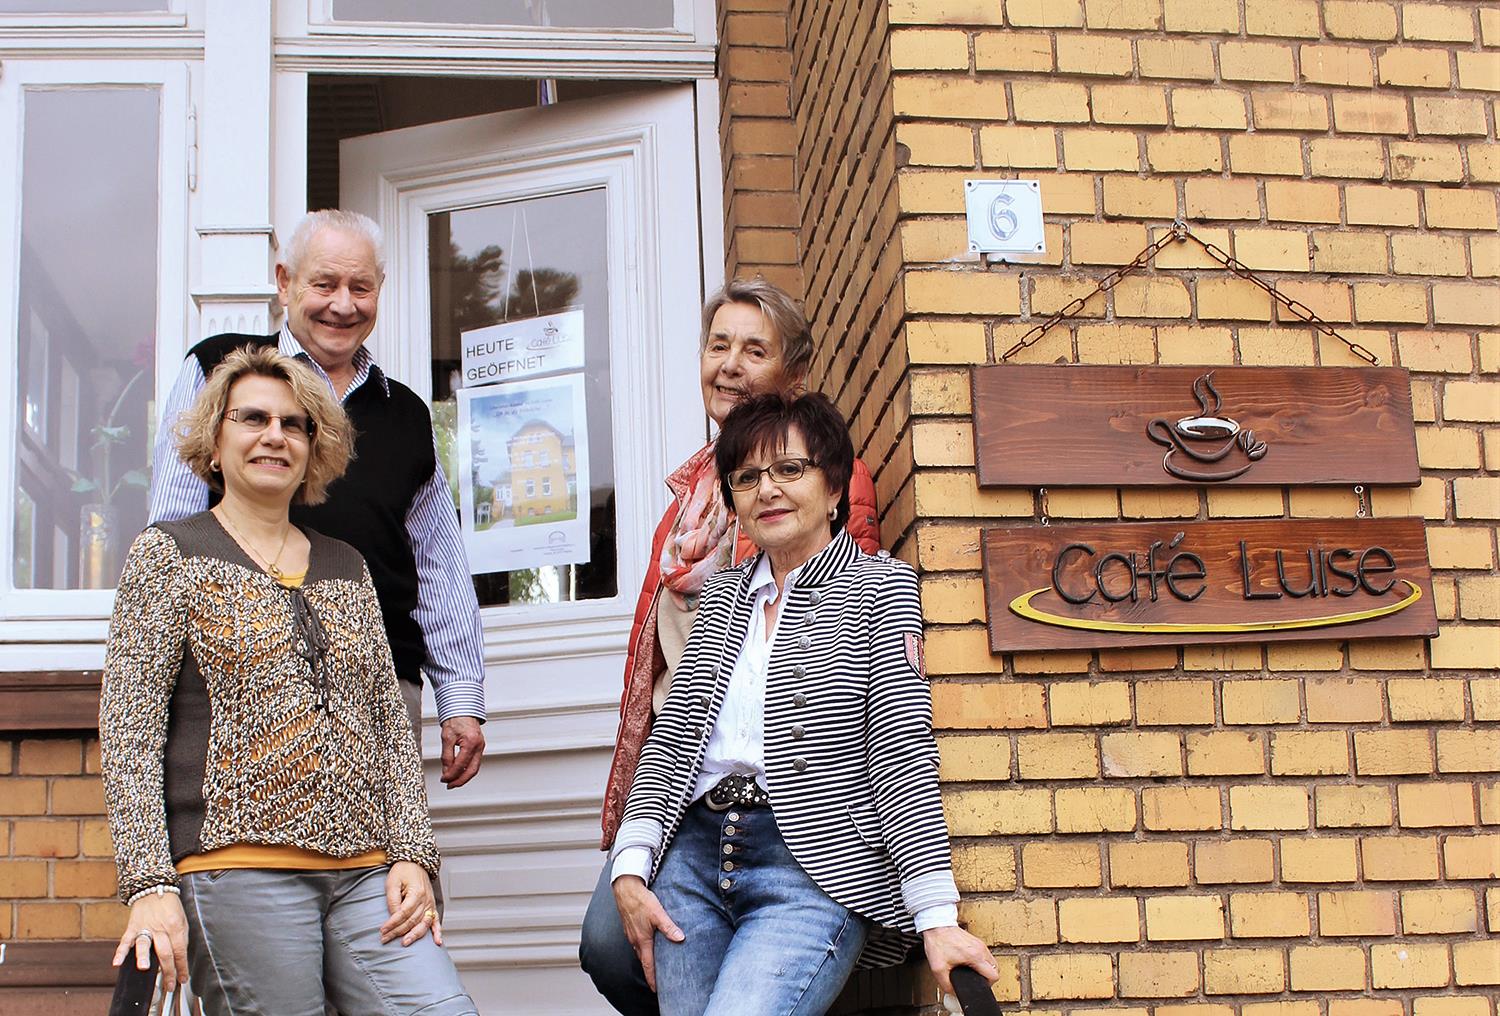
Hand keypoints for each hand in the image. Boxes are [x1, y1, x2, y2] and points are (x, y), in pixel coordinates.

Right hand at [113, 891, 189, 992]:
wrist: (154, 887)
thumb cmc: (170, 905)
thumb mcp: (182, 919)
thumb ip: (181, 937)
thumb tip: (180, 956)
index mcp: (175, 926)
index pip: (180, 951)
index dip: (182, 967)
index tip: (183, 979)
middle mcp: (160, 928)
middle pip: (165, 952)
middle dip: (168, 971)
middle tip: (170, 985)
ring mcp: (145, 927)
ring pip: (145, 944)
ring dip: (144, 956)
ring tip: (145, 968)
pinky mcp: (133, 927)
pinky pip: (126, 940)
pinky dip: (120, 952)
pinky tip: (117, 962)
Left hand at [380, 861, 441, 947]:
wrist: (415, 863)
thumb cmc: (403, 871)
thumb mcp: (392, 882)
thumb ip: (393, 900)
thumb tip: (393, 917)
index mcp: (416, 893)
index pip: (403, 913)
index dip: (392, 923)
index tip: (382, 930)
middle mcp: (426, 900)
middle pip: (412, 921)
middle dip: (398, 932)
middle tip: (385, 939)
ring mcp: (430, 904)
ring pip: (423, 924)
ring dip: (414, 935)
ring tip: (405, 943)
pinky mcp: (432, 906)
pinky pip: (436, 921)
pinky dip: (438, 932)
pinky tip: (437, 942)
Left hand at [440, 716, 484, 788]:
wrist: (463, 709)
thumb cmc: (456, 719)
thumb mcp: (447, 738)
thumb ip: (446, 756)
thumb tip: (445, 771)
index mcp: (471, 743)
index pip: (460, 765)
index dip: (451, 775)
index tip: (443, 779)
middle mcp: (479, 746)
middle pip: (471, 770)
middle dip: (460, 780)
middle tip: (450, 785)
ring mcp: (480, 747)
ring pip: (474, 768)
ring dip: (464, 777)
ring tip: (453, 782)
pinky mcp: (478, 747)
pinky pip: (474, 762)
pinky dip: (466, 770)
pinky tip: (459, 773)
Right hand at [611, 875, 683, 991]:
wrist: (625, 888)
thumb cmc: (640, 900)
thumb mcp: (658, 913)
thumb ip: (669, 927)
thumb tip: (680, 938)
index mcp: (642, 939)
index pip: (648, 964)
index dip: (652, 978)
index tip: (656, 989)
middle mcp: (635, 940)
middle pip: (643, 960)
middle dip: (650, 971)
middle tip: (657, 980)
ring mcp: (631, 934)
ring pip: (639, 951)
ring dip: (646, 959)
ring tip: (654, 964)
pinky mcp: (629, 927)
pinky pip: (636, 943)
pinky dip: (642, 948)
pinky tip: (648, 944)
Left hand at [921, 925, 998, 997]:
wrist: (936, 926)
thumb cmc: (938, 942)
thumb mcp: (938, 969)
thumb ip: (946, 984)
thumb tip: (954, 993)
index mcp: (975, 956)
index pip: (994, 975)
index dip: (988, 984)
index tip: (979, 985)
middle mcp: (980, 949)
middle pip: (996, 969)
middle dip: (988, 977)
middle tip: (977, 980)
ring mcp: (979, 944)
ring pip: (992, 961)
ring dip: (985, 969)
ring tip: (975, 972)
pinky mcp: (976, 941)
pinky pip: (985, 955)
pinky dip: (981, 962)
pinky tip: (972, 964)